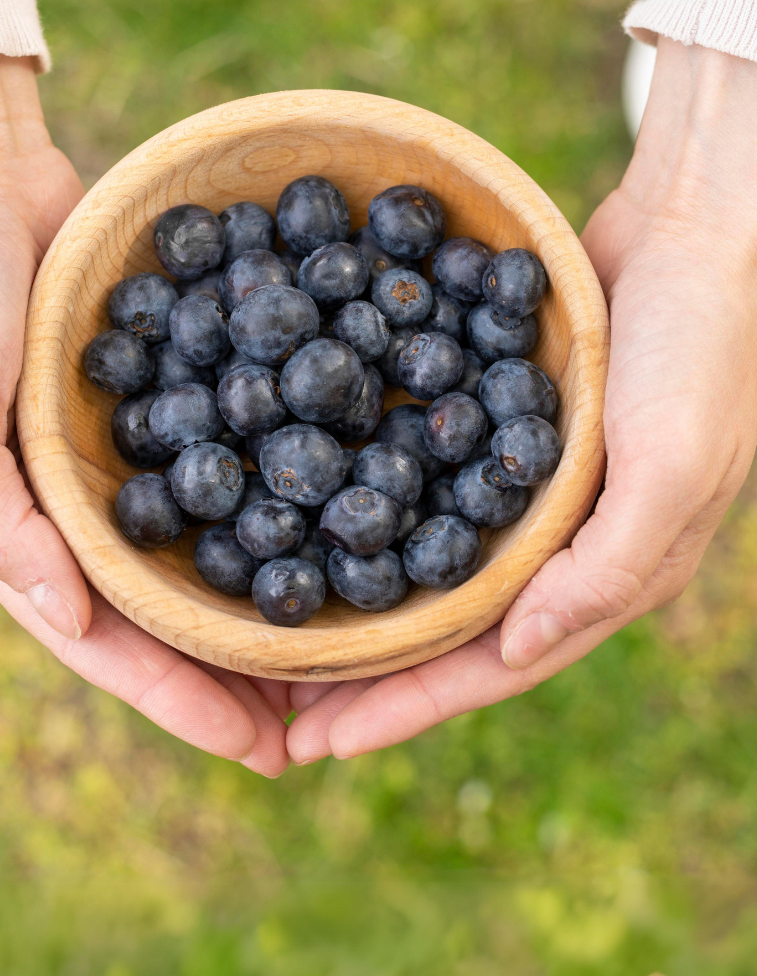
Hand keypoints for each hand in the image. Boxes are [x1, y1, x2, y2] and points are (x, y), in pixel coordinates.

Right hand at [0, 51, 287, 775]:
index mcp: (24, 529)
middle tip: (328, 725)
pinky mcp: (165, 390)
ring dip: (269, 600)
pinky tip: (342, 513)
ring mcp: (126, 453)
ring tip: (348, 650)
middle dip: (241, 674)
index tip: (263, 750)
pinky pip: (230, 454)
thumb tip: (71, 618)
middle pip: (172, 613)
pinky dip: (279, 490)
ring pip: (209, 547)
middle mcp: (80, 506)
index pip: (109, 641)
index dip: (182, 700)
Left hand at [287, 38, 756, 762]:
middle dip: (367, 675)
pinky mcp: (502, 429)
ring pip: (427, 565)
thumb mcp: (669, 464)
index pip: (491, 665)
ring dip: (359, 601)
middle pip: (448, 629)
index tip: (320, 744)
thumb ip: (603, 567)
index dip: (407, 707)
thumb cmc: (699, 348)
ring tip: (283, 633)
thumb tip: (515, 651)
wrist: (696, 231)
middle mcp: (560, 543)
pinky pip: (427, 484)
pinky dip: (371, 506)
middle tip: (276, 709)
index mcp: (605, 572)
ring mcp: (528, 488)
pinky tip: (315, 510)